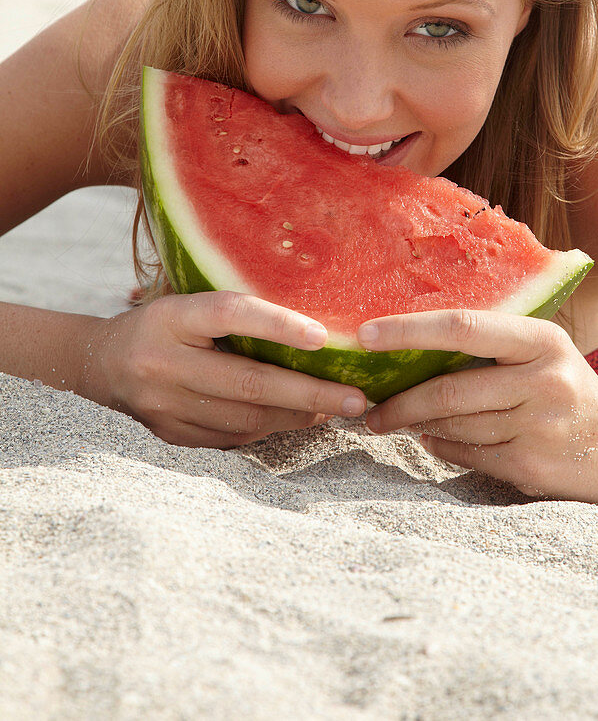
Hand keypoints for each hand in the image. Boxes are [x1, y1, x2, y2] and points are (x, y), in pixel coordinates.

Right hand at [81, 291, 366, 447]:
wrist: (100, 364)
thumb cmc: (164, 324)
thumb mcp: (188, 302)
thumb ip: (235, 311)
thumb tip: (312, 330)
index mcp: (170, 317)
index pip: (229, 314)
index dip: (277, 324)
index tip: (324, 337)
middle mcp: (162, 362)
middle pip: (248, 381)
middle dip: (310, 393)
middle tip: (356, 398)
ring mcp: (163, 405)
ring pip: (246, 417)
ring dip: (298, 415)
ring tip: (336, 407)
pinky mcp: (169, 435)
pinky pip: (232, 437)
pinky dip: (270, 428)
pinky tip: (297, 418)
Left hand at [360, 310, 597, 507]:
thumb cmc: (567, 391)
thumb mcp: (541, 354)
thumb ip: (488, 348)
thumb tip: (410, 352)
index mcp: (540, 339)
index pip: (462, 326)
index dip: (409, 330)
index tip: (365, 335)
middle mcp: (543, 378)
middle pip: (449, 388)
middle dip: (401, 401)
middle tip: (370, 408)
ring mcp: (539, 423)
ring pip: (454, 424)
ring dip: (417, 425)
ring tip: (394, 422)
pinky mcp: (531, 463)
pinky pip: (467, 453)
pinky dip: (443, 447)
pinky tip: (433, 441)